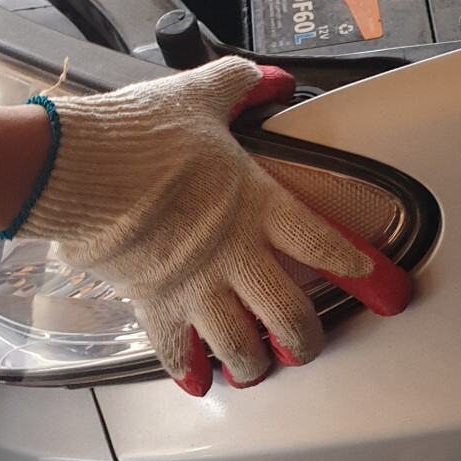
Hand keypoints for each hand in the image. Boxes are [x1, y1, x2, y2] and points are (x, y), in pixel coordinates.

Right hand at [17, 57, 411, 394]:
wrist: (78, 167)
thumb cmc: (139, 134)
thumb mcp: (200, 97)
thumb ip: (240, 86)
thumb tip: (269, 77)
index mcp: (256, 205)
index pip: (325, 243)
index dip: (360, 267)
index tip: (383, 287)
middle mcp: (235, 255)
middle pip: (291, 315)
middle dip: (305, 338)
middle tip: (305, 343)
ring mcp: (196, 286)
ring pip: (241, 346)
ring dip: (253, 364)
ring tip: (256, 369)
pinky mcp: (155, 303)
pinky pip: (176, 351)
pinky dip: (188, 370)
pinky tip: (197, 382)